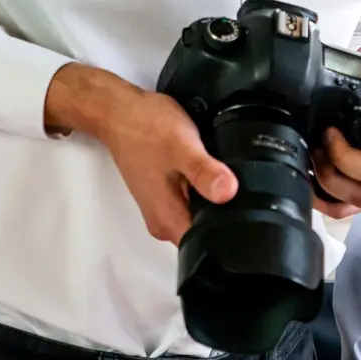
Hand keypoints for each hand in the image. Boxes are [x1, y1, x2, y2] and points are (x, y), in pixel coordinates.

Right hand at [44, 63, 235, 243]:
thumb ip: (204, 172)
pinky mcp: (165, 196)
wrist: (119, 113)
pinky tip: (203, 170)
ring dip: (213, 198)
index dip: (231, 231)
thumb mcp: (182, 146)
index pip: (207, 246)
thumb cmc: (144, 129)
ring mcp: (163, 209)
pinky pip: (193, 202)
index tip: (241, 208)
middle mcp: (163, 222)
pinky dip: (203, 188)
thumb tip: (227, 192)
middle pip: (208, 232)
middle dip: (225, 211)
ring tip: (210, 171)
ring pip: (202, 216)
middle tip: (223, 178)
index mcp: (167, 220)